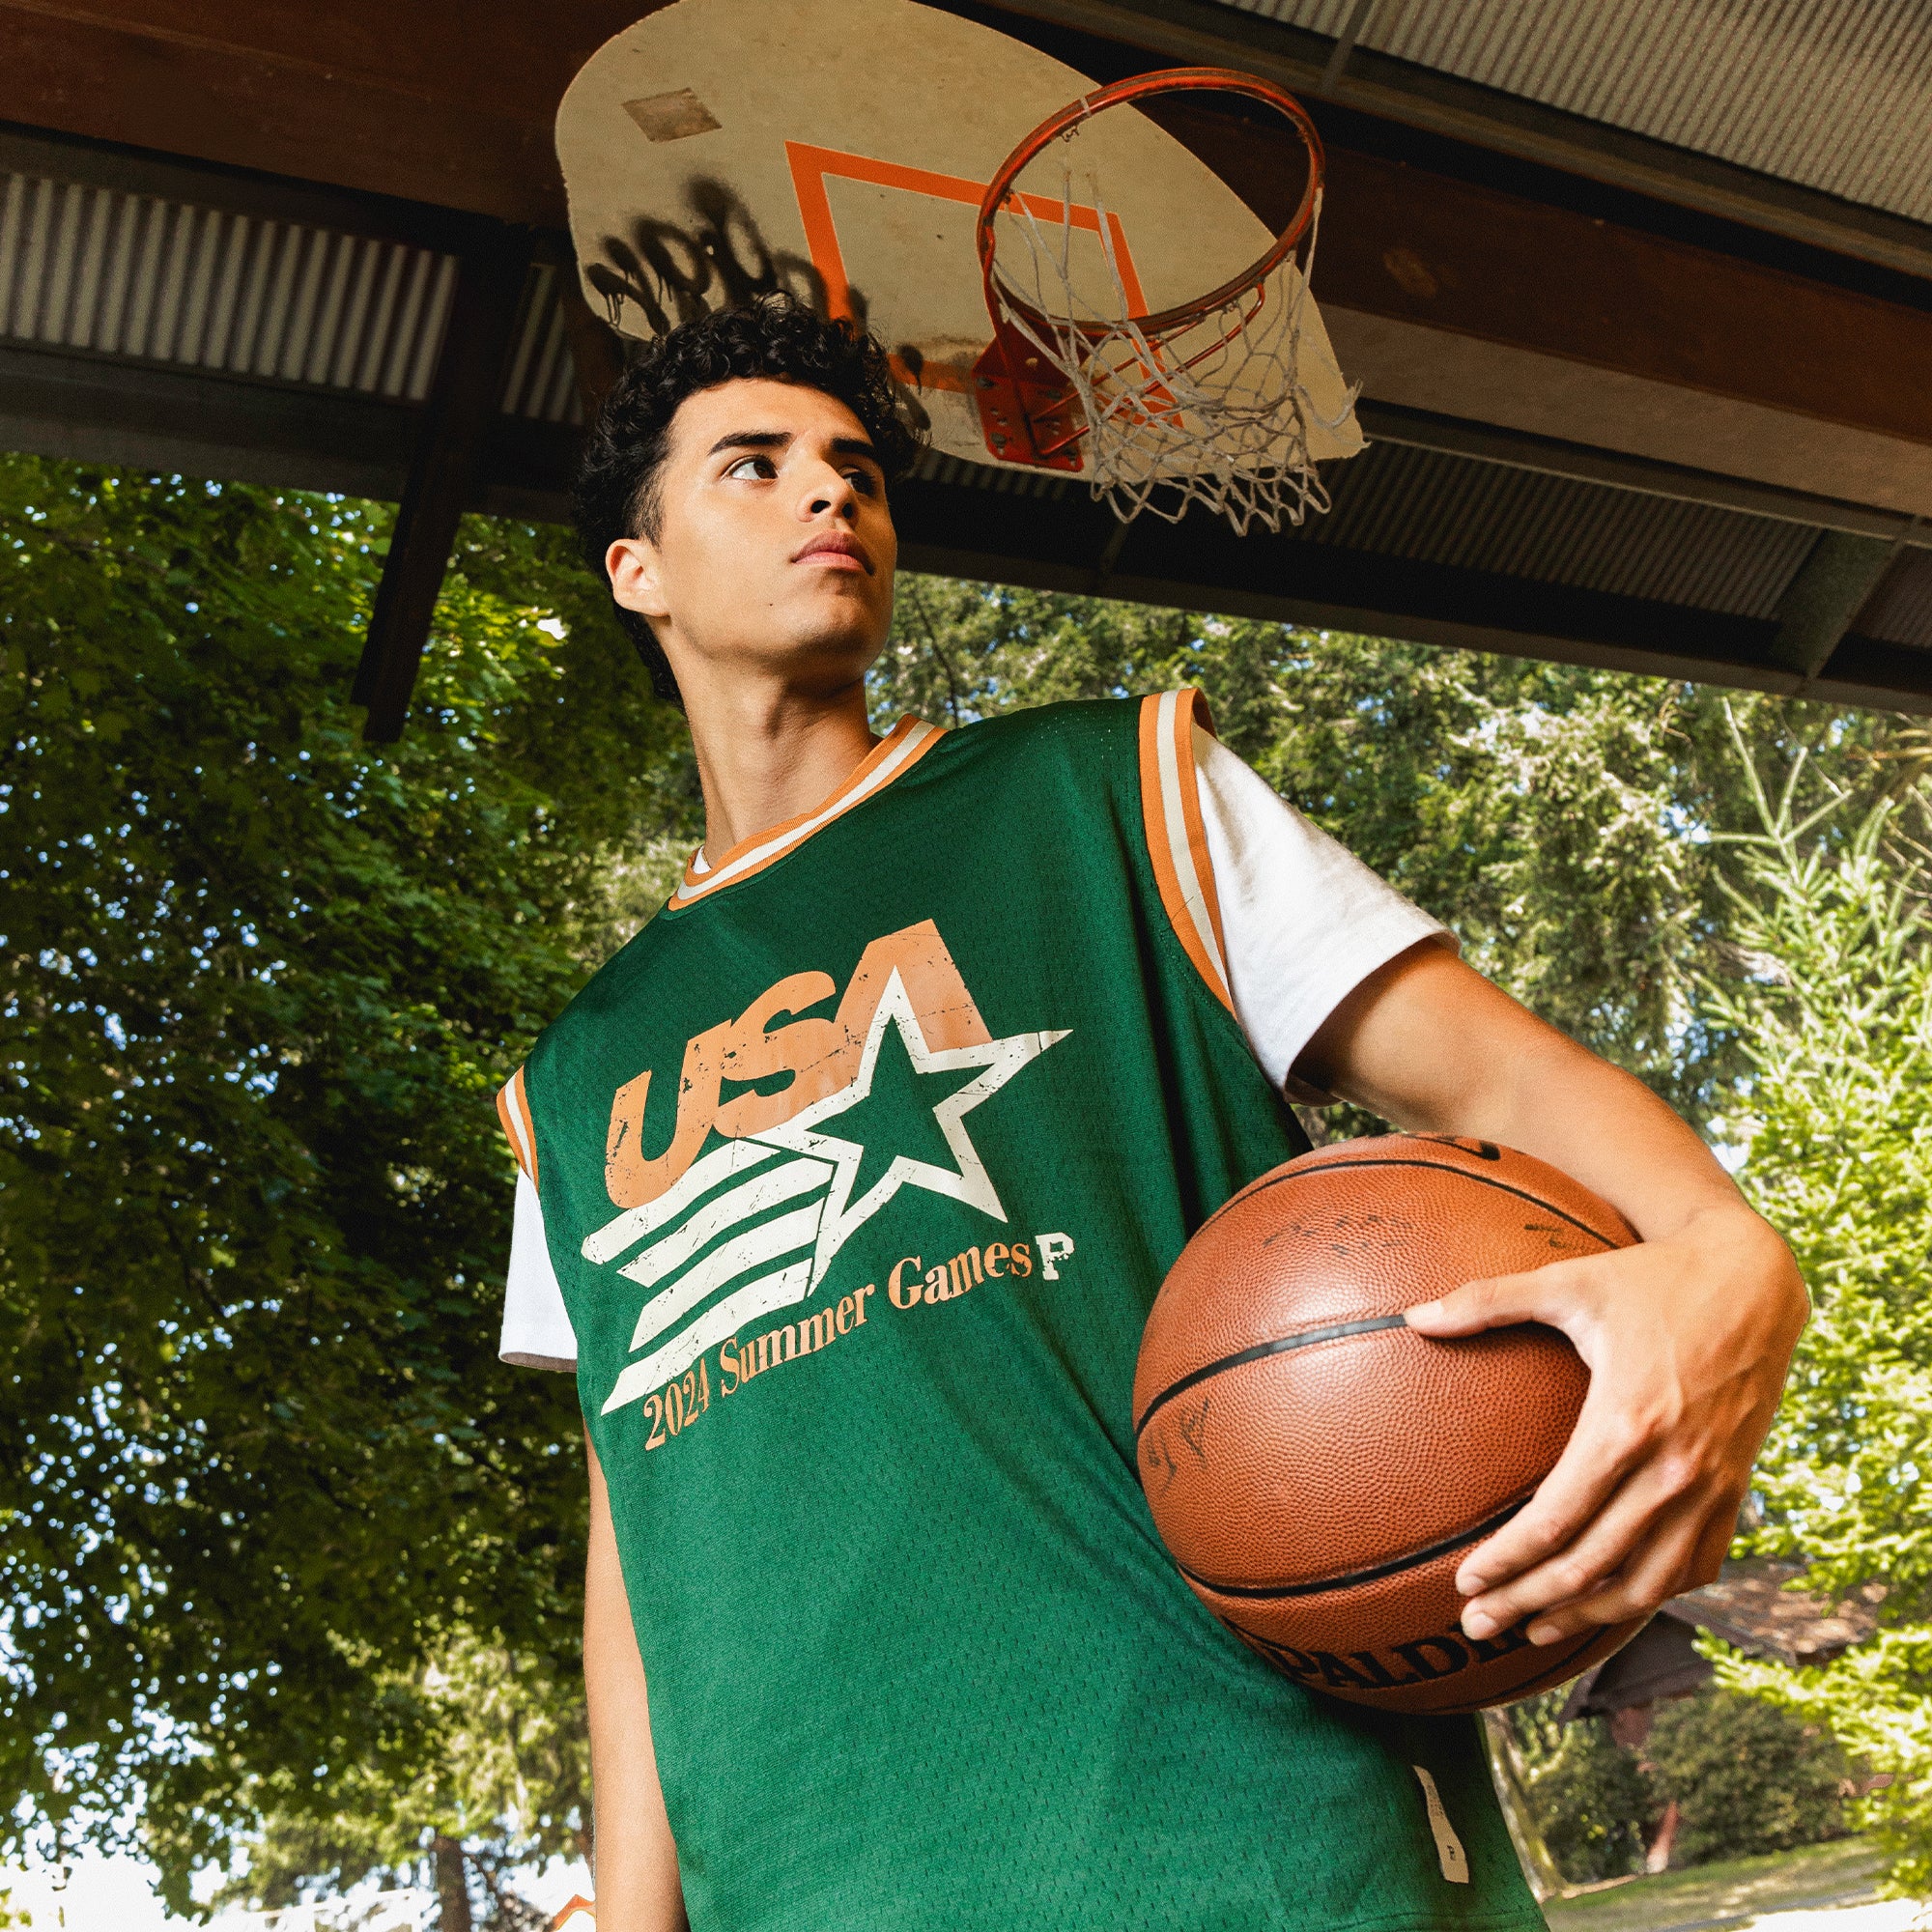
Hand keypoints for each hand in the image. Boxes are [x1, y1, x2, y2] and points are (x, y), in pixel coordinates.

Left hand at [1403, 1202, 1806, 1644]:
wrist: (1753, 1282)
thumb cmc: (1650, 1279)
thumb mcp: (1567, 1280)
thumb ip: (1486, 1300)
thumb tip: (1411, 1316)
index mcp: (1625, 1422)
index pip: (1557, 1520)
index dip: (1507, 1560)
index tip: (1464, 1584)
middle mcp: (1673, 1469)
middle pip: (1590, 1567)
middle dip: (1526, 1602)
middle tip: (1475, 1625)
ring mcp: (1711, 1487)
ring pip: (1645, 1585)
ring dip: (1585, 1618)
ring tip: (1531, 1629)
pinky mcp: (1735, 1492)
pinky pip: (1694, 1569)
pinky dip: (1649, 1599)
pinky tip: (1607, 1607)